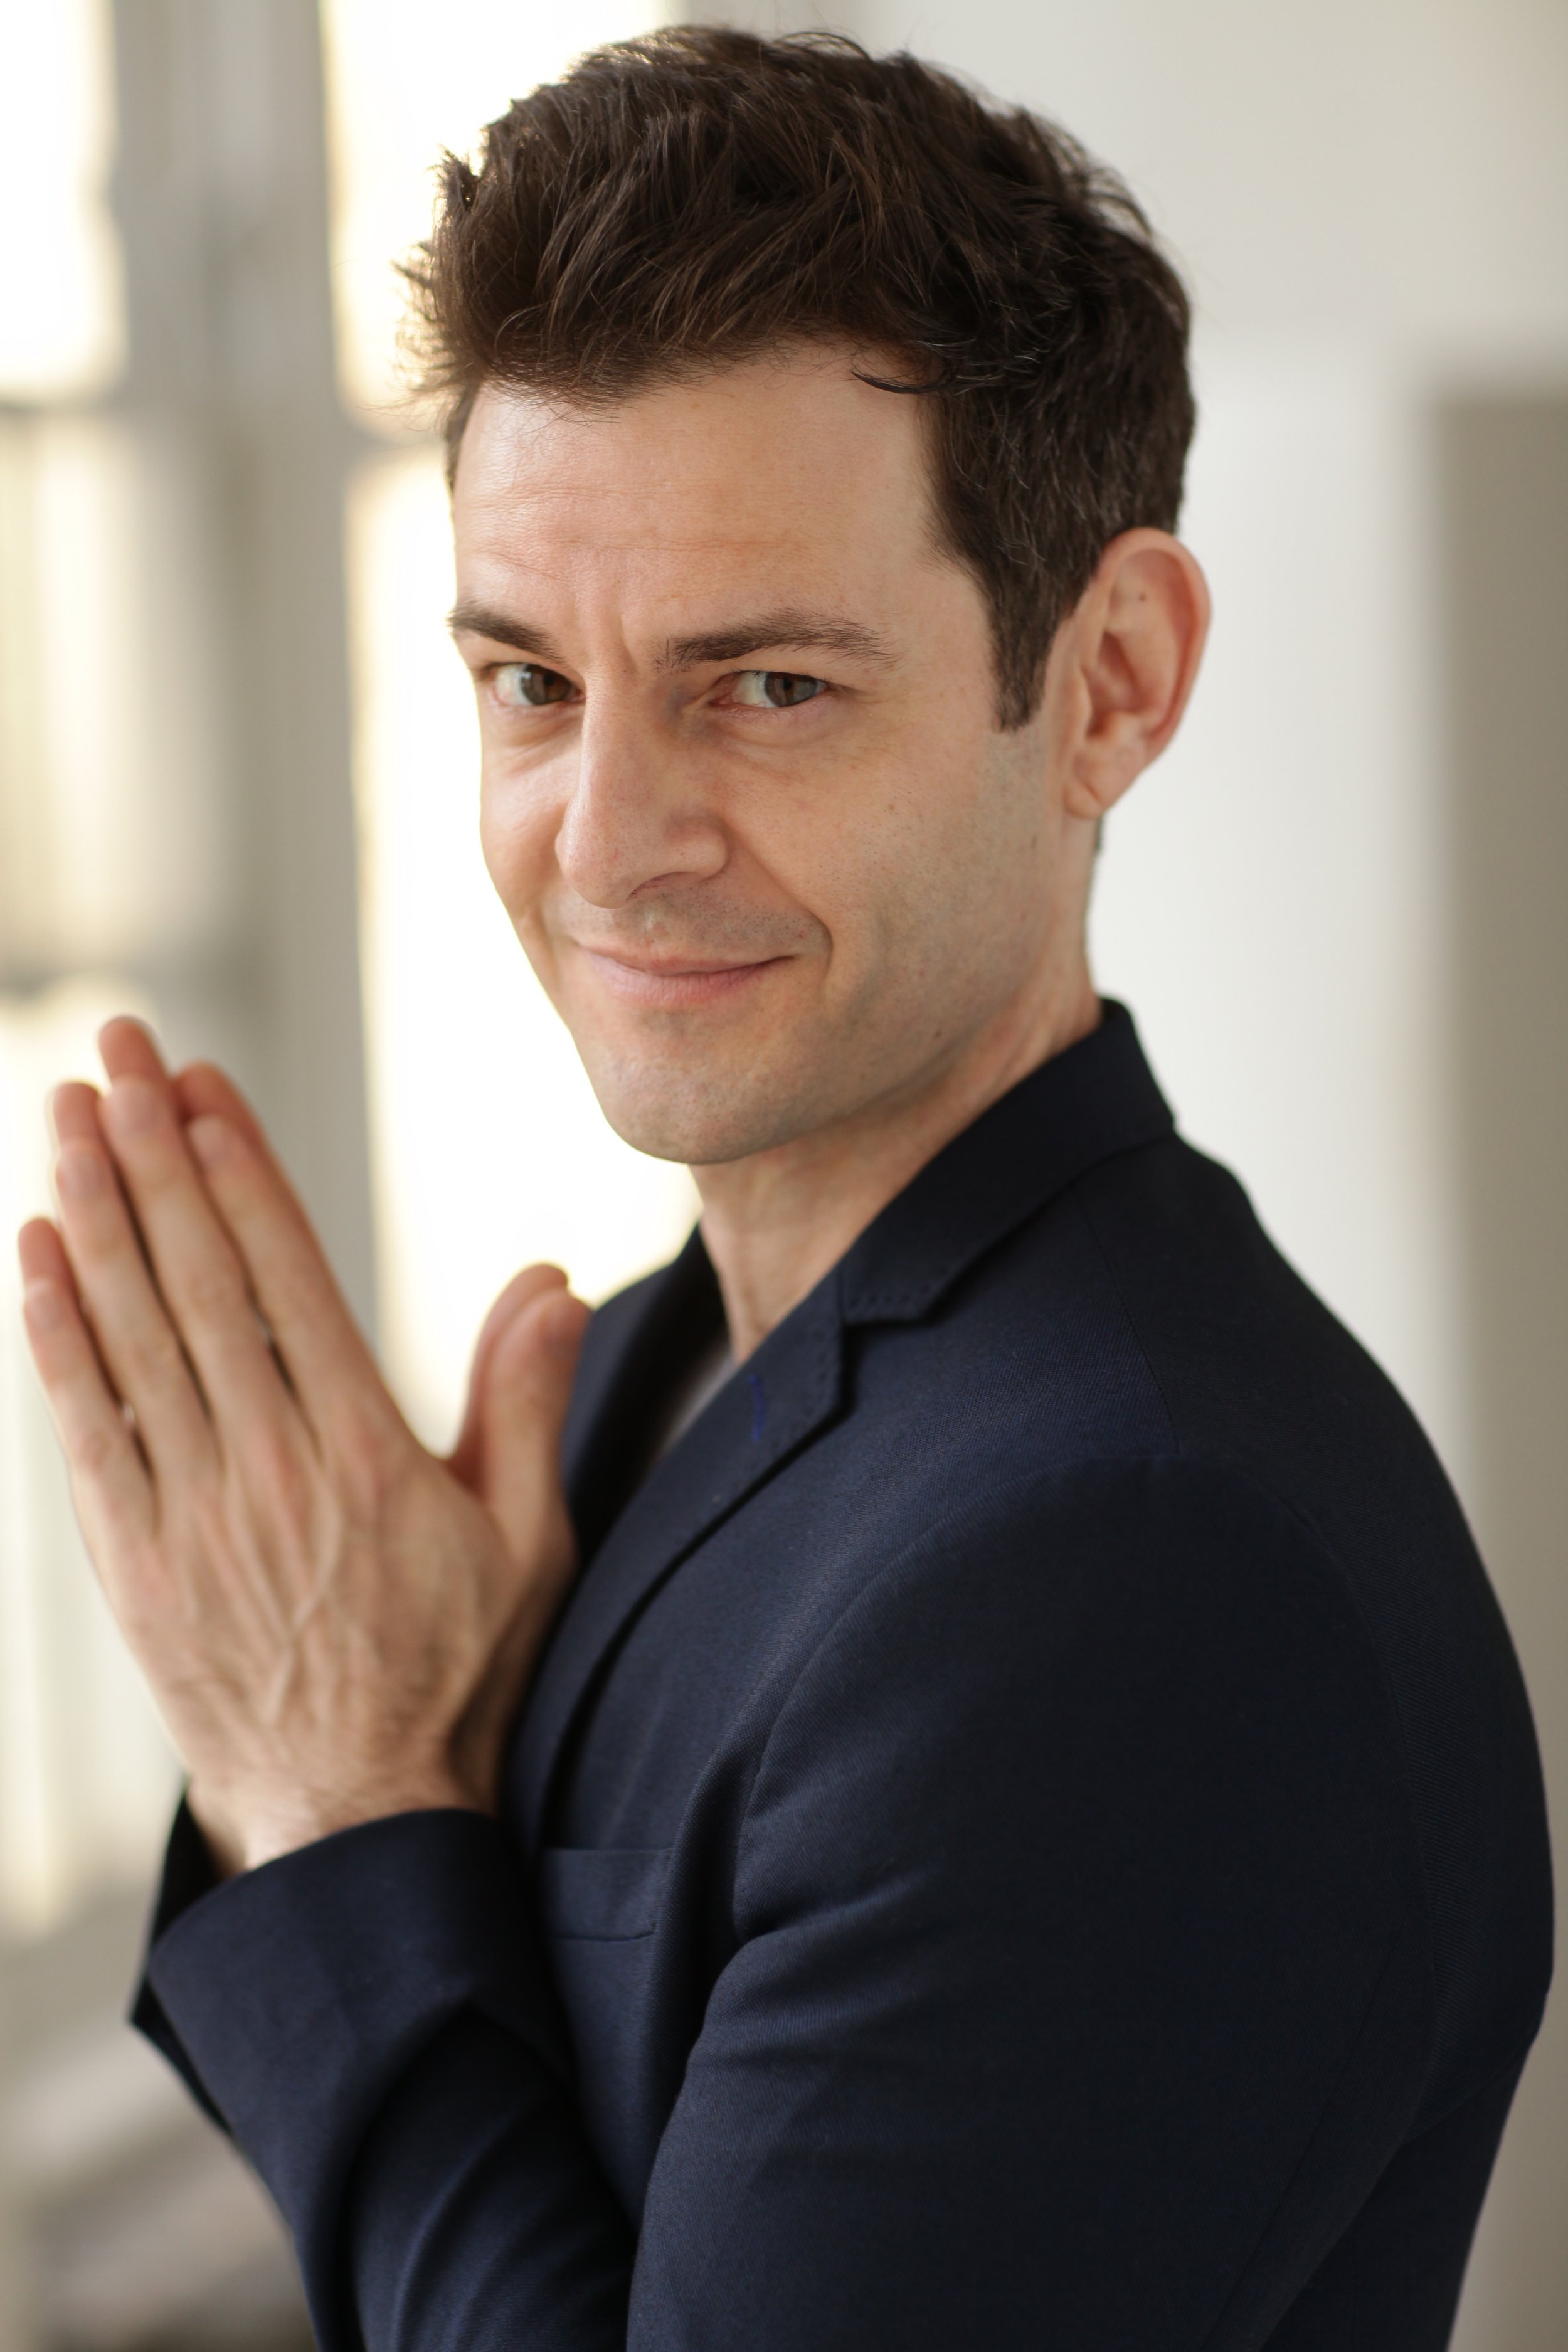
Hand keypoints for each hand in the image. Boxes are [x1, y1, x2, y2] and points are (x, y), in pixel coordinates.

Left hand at [15, 1019, 588, 1876]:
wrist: (360, 1822)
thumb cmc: (457, 1676)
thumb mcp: (527, 1542)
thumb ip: (526, 1404)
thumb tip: (546, 1277)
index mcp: (366, 1450)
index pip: (286, 1273)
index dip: (237, 1168)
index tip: (199, 1084)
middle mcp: (270, 1467)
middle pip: (197, 1278)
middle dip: (151, 1152)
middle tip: (114, 1052)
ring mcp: (194, 1515)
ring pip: (133, 1336)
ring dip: (96, 1215)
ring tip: (67, 1117)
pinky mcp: (138, 1564)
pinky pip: (88, 1430)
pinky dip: (59, 1338)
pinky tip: (40, 1256)